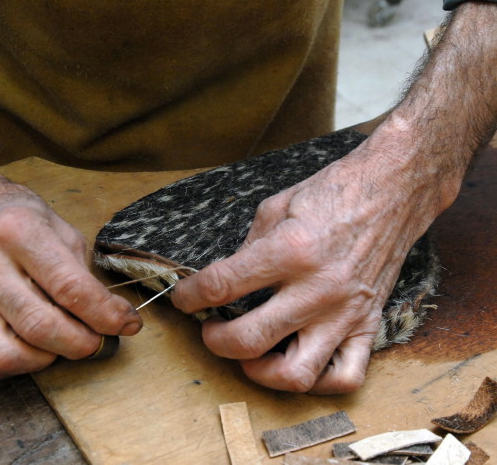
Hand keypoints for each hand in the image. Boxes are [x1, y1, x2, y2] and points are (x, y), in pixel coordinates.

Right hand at [0, 179, 141, 378]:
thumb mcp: (61, 229)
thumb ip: (84, 274)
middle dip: (82, 343)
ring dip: (49, 358)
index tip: (128, 324)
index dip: (105, 314)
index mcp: (19, 232)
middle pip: (40, 325)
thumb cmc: (22, 220)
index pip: (69, 287)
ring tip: (65, 342)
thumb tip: (111, 319)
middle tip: (100, 341)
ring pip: (10, 353)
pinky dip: (21, 366)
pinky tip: (37, 348)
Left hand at [171, 136, 442, 393]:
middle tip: (209, 329)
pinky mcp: (368, 325)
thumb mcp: (276, 207)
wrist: (392, 192)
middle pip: (250, 340)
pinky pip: (345, 377)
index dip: (191, 296)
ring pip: (295, 374)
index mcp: (290, 251)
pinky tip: (296, 363)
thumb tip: (224, 280)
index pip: (223, 286)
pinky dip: (317, 383)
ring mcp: (345, 313)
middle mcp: (317, 289)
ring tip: (248, 355)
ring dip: (259, 373)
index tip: (183, 298)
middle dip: (215, 340)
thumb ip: (247, 249)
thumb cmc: (333, 193)